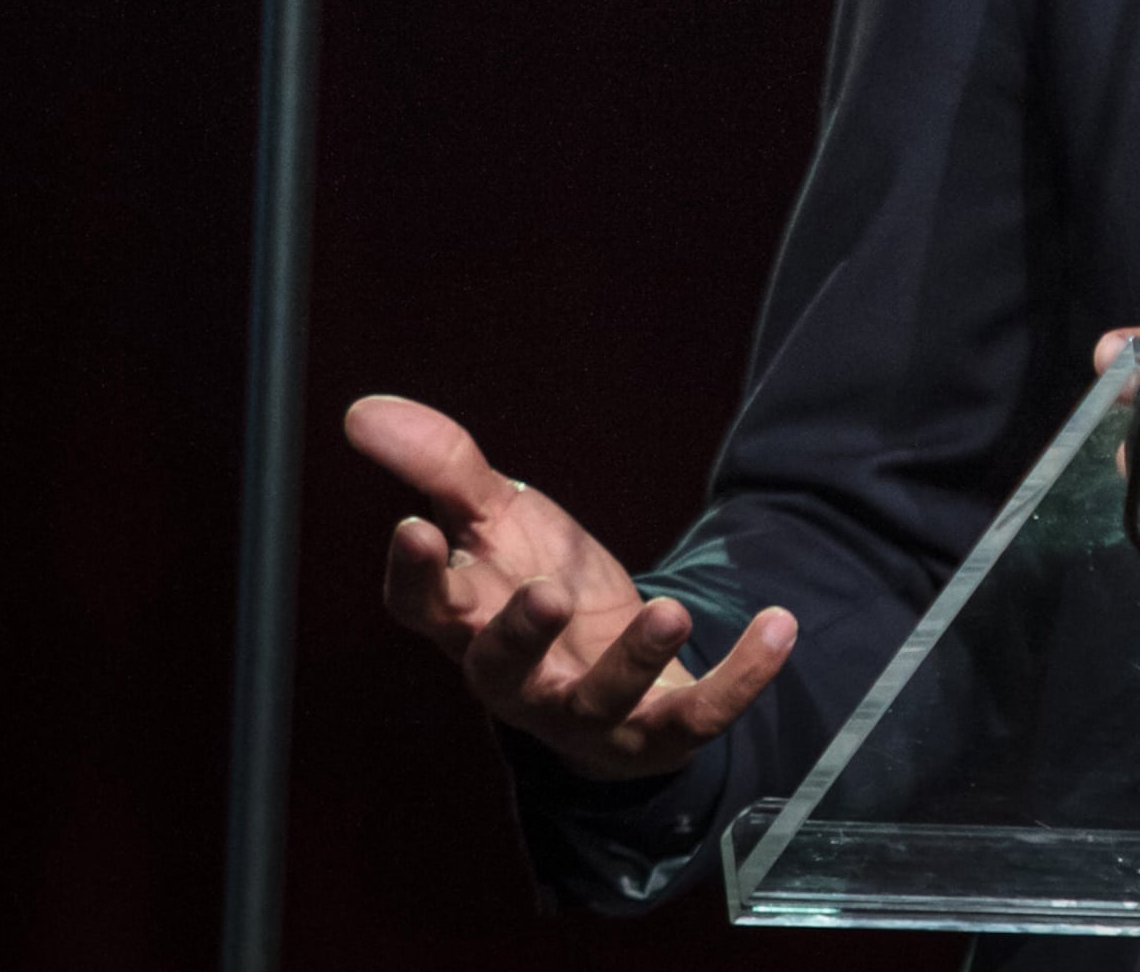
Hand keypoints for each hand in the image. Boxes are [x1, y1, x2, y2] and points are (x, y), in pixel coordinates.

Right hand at [344, 394, 794, 782]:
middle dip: (520, 635)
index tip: (413, 529)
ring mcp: (587, 711)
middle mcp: (518, 677)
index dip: (415, 575)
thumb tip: (361, 410)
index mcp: (470, 621)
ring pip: (599, 698)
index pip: (425, 608)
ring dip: (633, 658)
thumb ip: (441, 468)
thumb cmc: (535, 584)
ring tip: (668, 610)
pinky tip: (778, 627)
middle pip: (501, 668)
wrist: (613, 673)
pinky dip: (740, 677)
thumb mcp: (497, 520)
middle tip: (548, 594)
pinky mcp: (658, 730)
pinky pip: (699, 713)